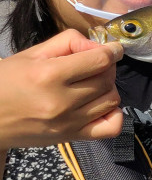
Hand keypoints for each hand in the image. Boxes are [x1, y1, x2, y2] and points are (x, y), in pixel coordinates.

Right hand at [0, 29, 124, 146]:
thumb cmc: (6, 82)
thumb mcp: (31, 54)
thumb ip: (67, 42)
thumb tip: (98, 46)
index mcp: (48, 75)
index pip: (99, 61)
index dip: (112, 51)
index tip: (113, 49)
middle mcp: (61, 101)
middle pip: (106, 80)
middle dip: (107, 68)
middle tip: (95, 65)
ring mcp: (68, 122)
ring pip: (111, 101)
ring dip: (108, 88)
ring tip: (92, 84)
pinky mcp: (72, 137)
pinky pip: (110, 128)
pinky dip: (113, 115)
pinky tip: (99, 106)